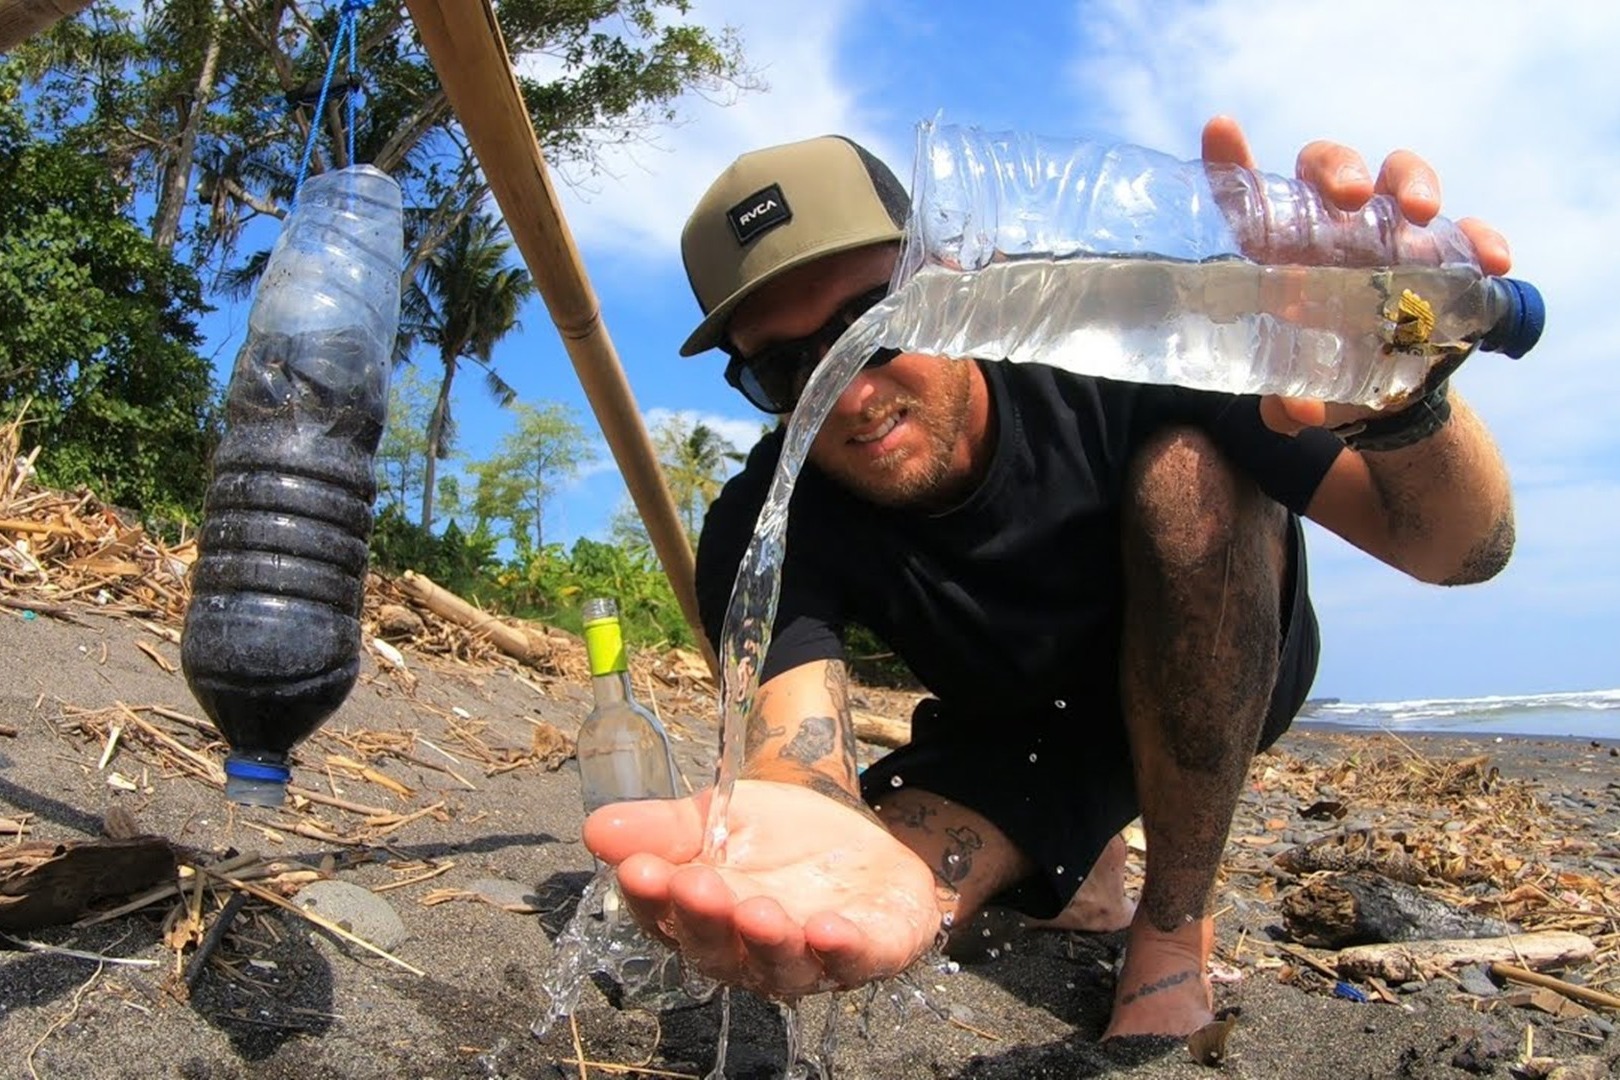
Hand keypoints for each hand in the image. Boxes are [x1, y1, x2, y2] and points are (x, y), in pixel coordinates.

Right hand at [583, 779, 943, 998]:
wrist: (849, 829)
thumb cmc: (772, 834)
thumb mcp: (715, 816)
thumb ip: (663, 828)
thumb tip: (596, 829)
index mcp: (703, 921)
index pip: (667, 919)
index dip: (653, 899)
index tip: (640, 869)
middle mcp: (751, 954)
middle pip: (721, 950)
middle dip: (709, 919)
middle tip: (698, 884)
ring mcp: (811, 959)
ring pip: (784, 966)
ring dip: (770, 941)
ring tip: (759, 912)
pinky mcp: (872, 950)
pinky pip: (857, 960)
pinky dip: (843, 949)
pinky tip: (828, 928)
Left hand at [1199, 115, 1512, 434]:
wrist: (1382, 395)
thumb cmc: (1316, 370)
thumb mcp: (1293, 388)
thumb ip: (1284, 401)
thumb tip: (1294, 416)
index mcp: (1278, 248)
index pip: (1249, 196)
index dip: (1231, 160)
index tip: (1222, 131)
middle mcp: (1332, 227)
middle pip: (1329, 167)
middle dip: (1338, 169)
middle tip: (1346, 196)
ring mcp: (1391, 233)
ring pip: (1398, 176)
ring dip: (1411, 182)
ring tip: (1421, 213)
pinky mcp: (1442, 255)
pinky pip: (1466, 230)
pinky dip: (1480, 237)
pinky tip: (1491, 259)